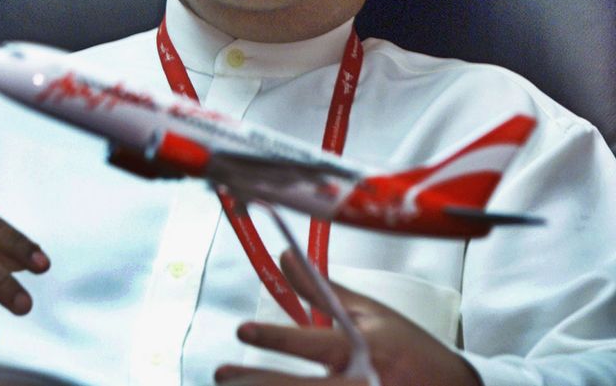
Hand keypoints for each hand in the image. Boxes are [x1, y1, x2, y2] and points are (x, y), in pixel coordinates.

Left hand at [214, 249, 480, 385]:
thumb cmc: (408, 348)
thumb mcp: (370, 314)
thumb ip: (324, 290)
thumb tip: (286, 257)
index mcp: (363, 349)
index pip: (314, 343)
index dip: (277, 336)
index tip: (244, 329)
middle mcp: (360, 383)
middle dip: (257, 381)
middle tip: (222, 373)